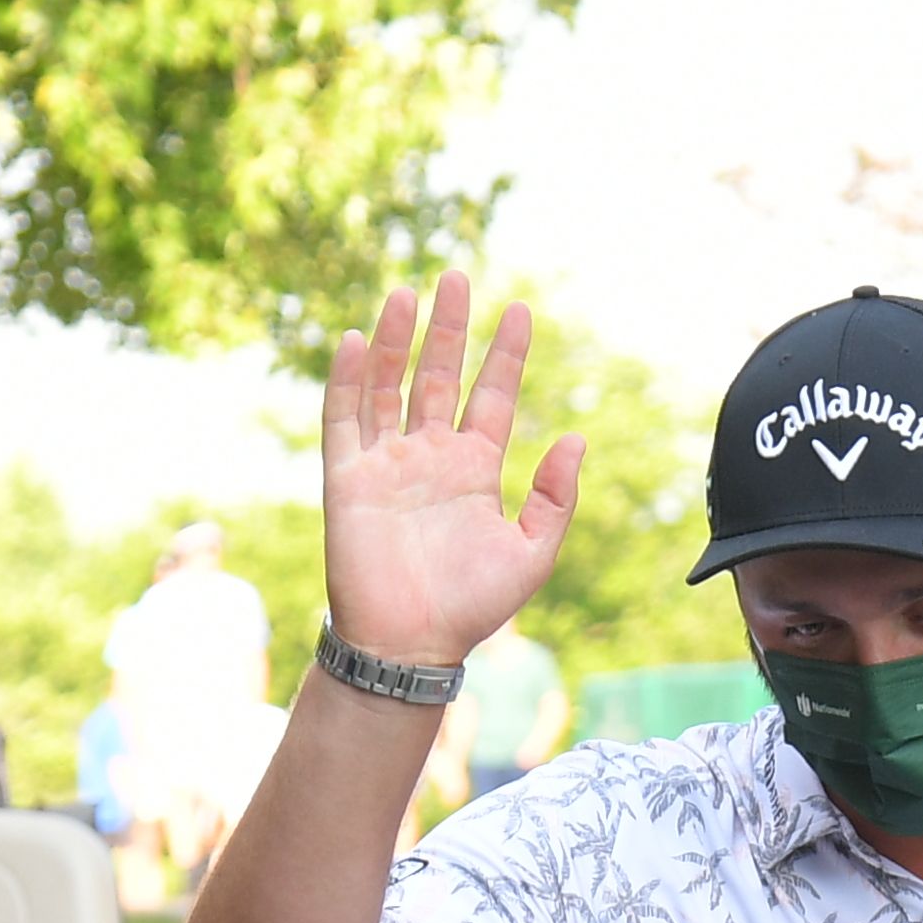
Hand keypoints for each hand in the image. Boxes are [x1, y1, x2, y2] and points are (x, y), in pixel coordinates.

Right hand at [321, 276, 582, 674]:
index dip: (506, 356)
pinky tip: (355, 341)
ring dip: (397, 340)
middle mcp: (430, 456)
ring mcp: (386, 462)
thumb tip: (578, 440)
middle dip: (449, 328)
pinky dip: (348, 380)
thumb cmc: (472, 606)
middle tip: (457, 277)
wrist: (411, 646)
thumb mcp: (532, 553)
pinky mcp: (347, 478)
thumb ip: (555, 498)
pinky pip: (344, 419)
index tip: (522, 312)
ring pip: (389, 384)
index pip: (492, 396)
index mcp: (475, 469)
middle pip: (439, 375)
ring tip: (408, 293)